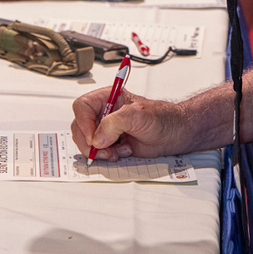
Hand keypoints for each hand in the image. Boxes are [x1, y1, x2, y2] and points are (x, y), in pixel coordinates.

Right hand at [70, 87, 188, 161]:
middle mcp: (103, 113)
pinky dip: (107, 156)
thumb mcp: (137, 115)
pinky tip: (123, 151)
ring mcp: (105, 130)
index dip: (84, 122)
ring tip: (118, 151)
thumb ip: (114, 123)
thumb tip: (97, 138)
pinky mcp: (110, 144)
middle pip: (80, 127)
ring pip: (86, 142)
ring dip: (100, 151)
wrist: (173, 134)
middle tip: (105, 150)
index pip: (82, 107)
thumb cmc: (161, 118)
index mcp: (107, 97)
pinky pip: (97, 152)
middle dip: (90, 142)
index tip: (93, 137)